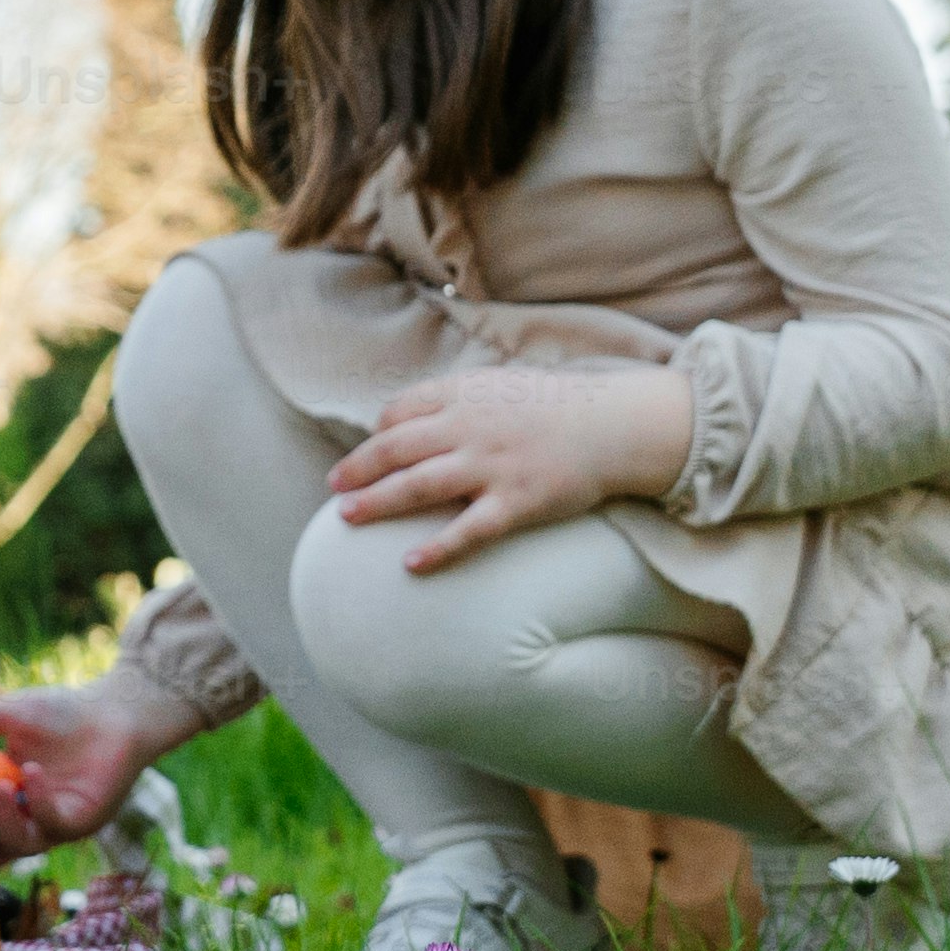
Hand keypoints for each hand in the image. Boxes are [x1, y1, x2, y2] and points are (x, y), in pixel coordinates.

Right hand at [0, 669, 203, 854]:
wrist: (114, 712)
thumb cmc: (63, 711)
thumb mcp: (9, 712)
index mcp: (2, 795)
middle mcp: (24, 817)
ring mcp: (51, 825)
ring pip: (18, 843)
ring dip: (3, 820)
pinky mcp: (79, 824)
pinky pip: (51, 822)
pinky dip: (37, 800)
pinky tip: (32, 771)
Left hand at [323, 359, 693, 572]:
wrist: (615, 425)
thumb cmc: (556, 407)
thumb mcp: (500, 387)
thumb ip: (456, 401)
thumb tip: (411, 419)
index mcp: (464, 396)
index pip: (399, 412)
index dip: (376, 435)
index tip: (366, 455)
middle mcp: (470, 428)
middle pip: (396, 449)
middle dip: (359, 469)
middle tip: (334, 487)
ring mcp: (491, 466)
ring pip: (418, 487)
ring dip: (376, 502)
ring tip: (346, 517)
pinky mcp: (517, 502)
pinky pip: (468, 530)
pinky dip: (437, 549)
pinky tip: (410, 563)